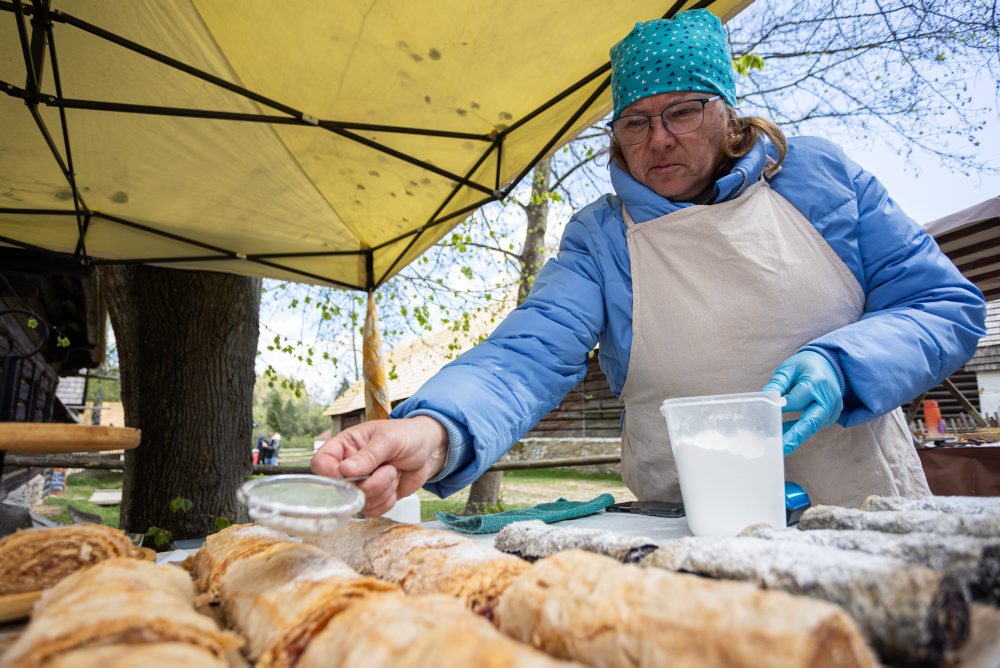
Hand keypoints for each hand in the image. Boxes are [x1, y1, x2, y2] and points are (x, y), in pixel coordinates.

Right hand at [311, 416, 447, 516]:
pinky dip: (388, 499)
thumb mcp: (388, 439)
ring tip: (394, 470)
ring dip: (382, 490)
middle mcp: (348, 467)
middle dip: (368, 484)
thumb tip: (344, 470)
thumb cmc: (407, 436)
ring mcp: (360, 484)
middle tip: (388, 469)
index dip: (328, 473)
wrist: (428, 450)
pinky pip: (373, 510)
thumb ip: (367, 455)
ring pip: (359, 502)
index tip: (346, 474)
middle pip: (341, 489)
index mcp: (344, 446)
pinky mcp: (374, 498)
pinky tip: (396, 482)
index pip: (321, 463)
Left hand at [761, 351, 842, 455]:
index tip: (765, 416)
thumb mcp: (790, 367)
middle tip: (780, 448)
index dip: (779, 408)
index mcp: (816, 384)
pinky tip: (784, 436)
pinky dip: (799, 432)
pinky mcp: (831, 417)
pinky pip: (813, 427)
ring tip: (776, 445)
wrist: (832, 365)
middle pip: (810, 422)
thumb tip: (765, 397)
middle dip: (794, 437)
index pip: (794, 401)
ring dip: (794, 437)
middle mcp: (828, 399)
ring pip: (811, 427)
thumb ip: (778, 382)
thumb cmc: (807, 365)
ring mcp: (833, 410)